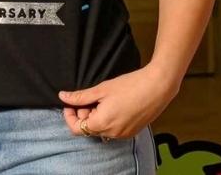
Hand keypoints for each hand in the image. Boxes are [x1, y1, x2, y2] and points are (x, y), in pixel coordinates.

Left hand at [58, 64, 178, 139]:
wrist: (157, 87)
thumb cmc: (130, 85)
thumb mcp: (101, 89)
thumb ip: (80, 96)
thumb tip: (62, 97)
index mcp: (102, 124)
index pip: (77, 129)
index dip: (70, 116)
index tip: (71, 103)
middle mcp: (112, 133)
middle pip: (89, 129)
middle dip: (84, 114)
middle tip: (90, 97)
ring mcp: (124, 134)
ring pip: (101, 129)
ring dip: (96, 117)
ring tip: (103, 99)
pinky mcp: (132, 132)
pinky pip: (113, 129)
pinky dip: (108, 120)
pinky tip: (113, 105)